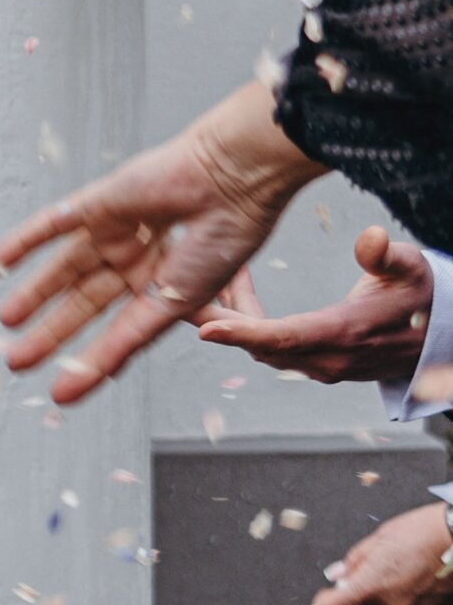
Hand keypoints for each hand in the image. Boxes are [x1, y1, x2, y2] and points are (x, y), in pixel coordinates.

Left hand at [0, 80, 323, 403]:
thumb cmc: (219, 246)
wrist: (231, 184)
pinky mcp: (99, 202)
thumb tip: (85, 383)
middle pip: (83, 303)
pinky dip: (22, 242)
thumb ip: (123, 344)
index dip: (89, 360)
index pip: (116, 330)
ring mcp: (116, 230)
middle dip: (51, 333)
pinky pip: (52, 224)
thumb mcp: (169, 305)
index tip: (59, 392)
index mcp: (162, 286)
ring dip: (33, 293)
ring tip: (5, 320)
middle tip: (17, 362)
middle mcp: (136, 260)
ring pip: (63, 268)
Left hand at [196, 225, 433, 385]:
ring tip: (211, 280)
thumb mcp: (412, 269)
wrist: (441, 337)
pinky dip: (250, 324)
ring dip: (233, 318)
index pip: (283, 336)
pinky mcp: (315, 364)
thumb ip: (387, 256)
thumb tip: (370, 238)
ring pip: (261, 345)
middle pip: (258, 344)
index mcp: (343, 334)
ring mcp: (319, 366)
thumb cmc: (425, 296)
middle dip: (218, 321)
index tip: (205, 329)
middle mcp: (326, 359)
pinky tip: (238, 293)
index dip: (242, 333)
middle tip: (178, 292)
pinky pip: (271, 345)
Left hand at [307, 502, 452, 604]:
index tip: (330, 595)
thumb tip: (337, 576)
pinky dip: (414, 602)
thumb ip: (354, 562)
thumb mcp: (379, 538)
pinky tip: (423, 581)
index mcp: (370, 585)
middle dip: (361, 604)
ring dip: (390, 603)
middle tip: (371, 581)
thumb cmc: (424, 531)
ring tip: (405, 575)